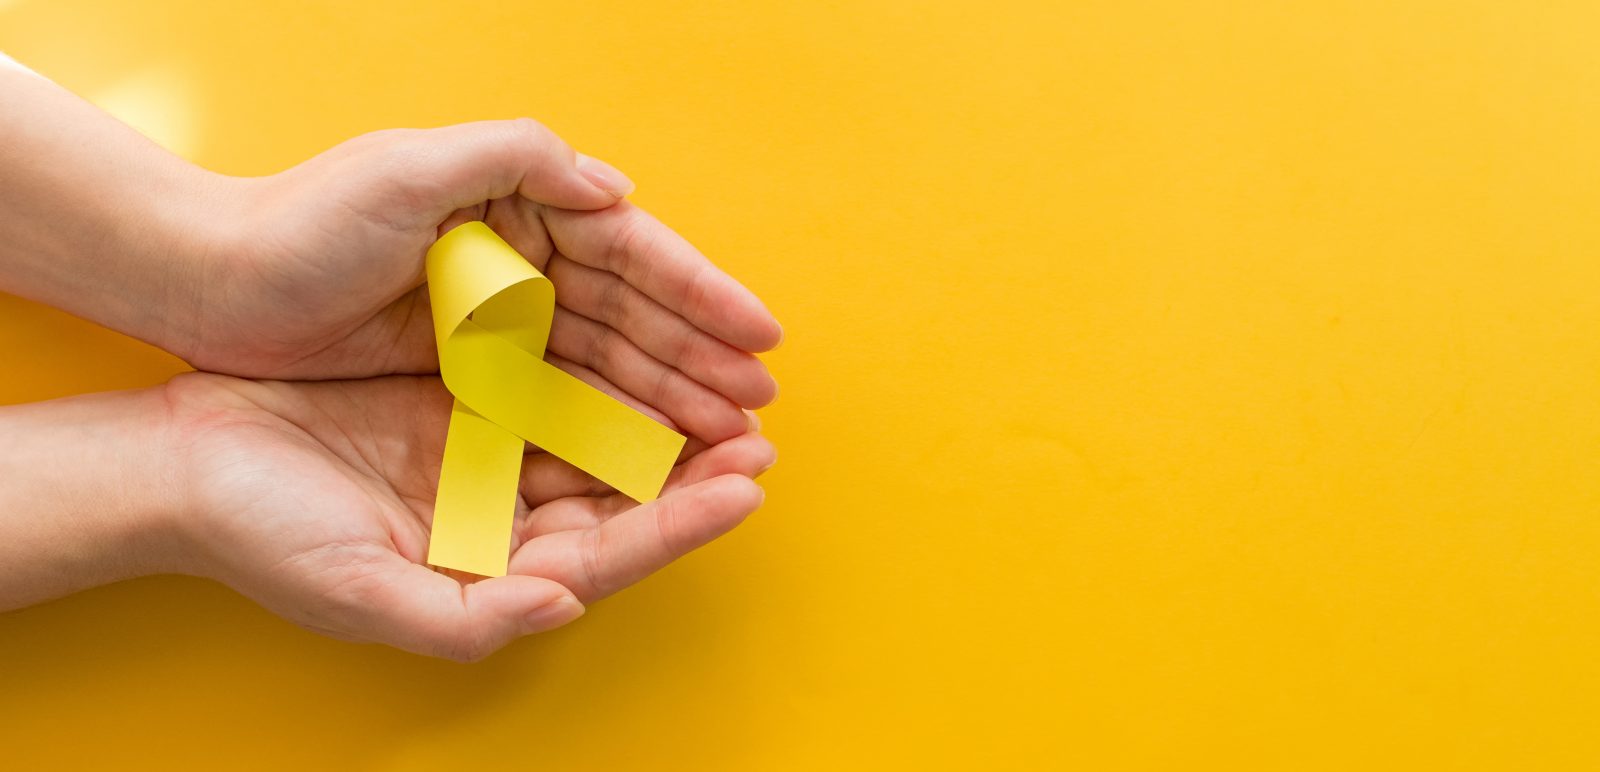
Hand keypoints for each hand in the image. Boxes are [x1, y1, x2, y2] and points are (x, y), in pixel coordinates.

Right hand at [160, 371, 773, 660]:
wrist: (186, 461)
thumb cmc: (264, 538)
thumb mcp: (361, 594)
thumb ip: (468, 618)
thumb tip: (562, 606)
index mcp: (491, 575)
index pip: (610, 554)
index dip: (681, 524)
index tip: (747, 489)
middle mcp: (501, 521)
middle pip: (621, 500)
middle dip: (694, 472)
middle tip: (761, 434)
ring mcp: (486, 458)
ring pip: (596, 442)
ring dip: (659, 420)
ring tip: (726, 393)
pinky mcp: (463, 400)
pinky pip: (550, 386)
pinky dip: (598, 375)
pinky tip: (642, 350)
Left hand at [177, 119, 780, 444]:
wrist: (215, 283)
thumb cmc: (304, 222)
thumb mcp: (406, 166)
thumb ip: (515, 158)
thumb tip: (616, 188)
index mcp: (519, 204)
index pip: (632, 250)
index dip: (702, 293)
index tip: (762, 334)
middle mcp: (520, 259)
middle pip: (634, 314)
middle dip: (702, 357)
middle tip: (761, 404)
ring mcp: (498, 317)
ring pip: (606, 360)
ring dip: (670, 395)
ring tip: (728, 434)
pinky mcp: (469, 368)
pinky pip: (559, 395)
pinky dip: (610, 419)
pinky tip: (652, 446)